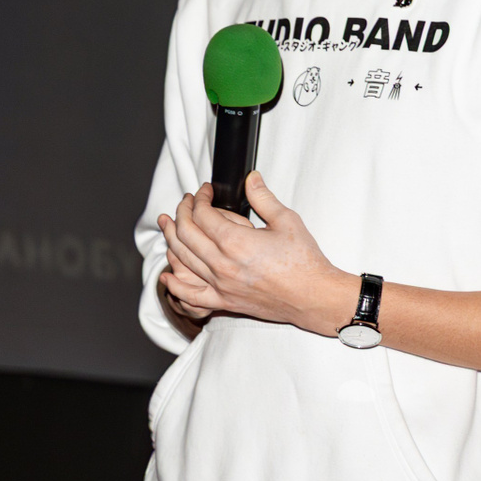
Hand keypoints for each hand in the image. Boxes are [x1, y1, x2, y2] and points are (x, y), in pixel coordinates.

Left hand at [157, 173, 355, 336]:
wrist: (313, 296)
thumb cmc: (304, 261)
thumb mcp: (287, 221)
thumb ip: (263, 198)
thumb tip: (251, 179)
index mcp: (236, 242)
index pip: (202, 214)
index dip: (200, 198)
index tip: (205, 191)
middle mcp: (222, 264)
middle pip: (186, 234)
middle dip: (182, 212)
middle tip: (187, 201)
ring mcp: (220, 285)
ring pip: (182, 259)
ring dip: (171, 238)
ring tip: (167, 224)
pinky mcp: (224, 301)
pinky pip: (190, 295)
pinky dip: (175, 285)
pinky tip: (167, 275)